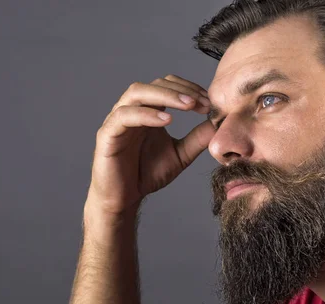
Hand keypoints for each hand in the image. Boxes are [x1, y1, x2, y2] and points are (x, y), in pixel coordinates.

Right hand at [86, 75, 213, 214]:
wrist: (125, 198)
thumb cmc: (147, 174)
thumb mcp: (180, 155)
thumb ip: (196, 139)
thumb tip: (217, 123)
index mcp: (149, 111)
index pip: (168, 86)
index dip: (189, 89)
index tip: (208, 102)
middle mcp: (133, 110)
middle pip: (155, 84)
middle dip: (181, 90)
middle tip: (202, 102)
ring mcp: (118, 120)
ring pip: (137, 92)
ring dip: (165, 95)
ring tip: (188, 105)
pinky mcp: (107, 134)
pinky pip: (124, 116)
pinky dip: (146, 114)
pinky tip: (166, 120)